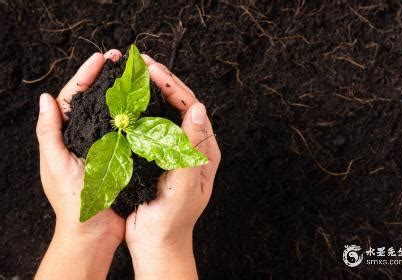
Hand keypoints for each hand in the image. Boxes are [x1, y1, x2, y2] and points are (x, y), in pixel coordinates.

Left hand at [36, 50, 124, 279]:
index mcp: (68, 135)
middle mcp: (87, 136)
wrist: (95, 229)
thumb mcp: (56, 165)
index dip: (86, 76)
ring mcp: (106, 144)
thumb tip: (45, 99)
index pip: (75, 98)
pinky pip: (129, 130)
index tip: (101, 58)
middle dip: (106, 77)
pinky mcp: (123, 155)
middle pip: (95, 99)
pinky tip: (146, 103)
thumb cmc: (72, 201)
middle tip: (121, 60)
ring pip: (113, 112)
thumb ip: (49, 133)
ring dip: (122, 92)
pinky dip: (136, 115)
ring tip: (135, 75)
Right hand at [125, 55, 220, 278]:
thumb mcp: (185, 184)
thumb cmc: (173, 219)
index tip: (153, 69)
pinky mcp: (157, 156)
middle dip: (162, 82)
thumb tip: (198, 108)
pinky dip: (140, 111)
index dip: (173, 86)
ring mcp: (174, 149)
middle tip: (142, 62)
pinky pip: (150, 127)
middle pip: (179, 106)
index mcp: (204, 150)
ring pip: (164, 113)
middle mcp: (191, 146)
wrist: (156, 241)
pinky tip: (128, 101)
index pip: (191, 108)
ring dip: (151, 93)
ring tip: (135, 74)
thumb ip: (191, 148)